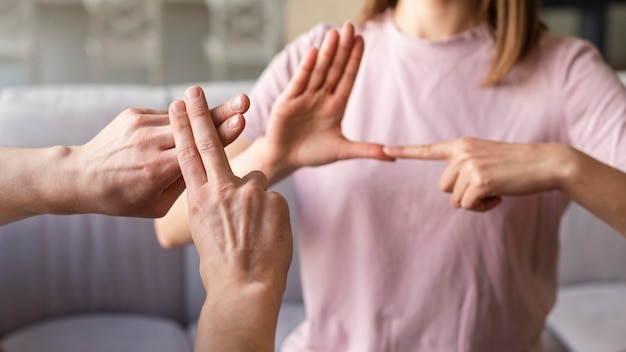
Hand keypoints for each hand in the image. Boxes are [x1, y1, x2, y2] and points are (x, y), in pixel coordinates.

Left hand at [74, 93, 248, 217]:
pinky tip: (187, 126)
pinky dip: (180, 121)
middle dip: (223, 112)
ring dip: (207, 113)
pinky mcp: (133, 114)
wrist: (82, 177)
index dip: (222, 134)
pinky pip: (167, 115)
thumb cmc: (124, 199)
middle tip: (245, 100)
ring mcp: (140, 125)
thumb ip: (185, 183)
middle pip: (195, 126)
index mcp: (157, 170)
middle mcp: (149, 143)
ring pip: (183, 117)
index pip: (198, 149)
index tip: (241, 121)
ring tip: (234, 105)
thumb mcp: (156, 205)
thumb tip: (212, 163)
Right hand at [170, 86, 291, 350]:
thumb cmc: (222, 268)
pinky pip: (272, 199)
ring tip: (255, 230)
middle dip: (200, 115)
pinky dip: (271, 214)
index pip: (187, 156)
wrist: (245, 289)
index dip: (182, 128)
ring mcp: (248, 192)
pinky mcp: (273, 198)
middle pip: (209, 144)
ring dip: (255, 200)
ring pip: (254, 179)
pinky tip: (268, 236)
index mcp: (199, 200)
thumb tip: (223, 193)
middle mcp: (221, 190)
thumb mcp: (206, 233)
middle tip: (193, 90)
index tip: (177, 104)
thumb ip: (212, 205)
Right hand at [262, 22, 391, 173]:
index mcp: (336, 105)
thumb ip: (366, 150)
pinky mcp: (287, 102)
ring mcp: (304, 97)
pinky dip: (306, 68)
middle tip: (350, 26)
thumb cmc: (313, 153)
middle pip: (335, 69)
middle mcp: (321, 97)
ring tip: (335, 33)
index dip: (355, 59)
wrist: (285, 159)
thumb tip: (392, 156)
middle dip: (343, 48)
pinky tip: (314, 52)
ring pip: (318, 71)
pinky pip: (299, 82)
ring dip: (327, 53)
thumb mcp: (343, 151)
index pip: (348, 77)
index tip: (362, 39)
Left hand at [384, 137, 572, 210]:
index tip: (384, 149)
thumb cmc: (515, 165)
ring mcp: (470, 166)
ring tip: (496, 188)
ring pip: (456, 200)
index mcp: (462, 145)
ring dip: (475, 201)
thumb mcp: (485, 159)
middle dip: (463, 193)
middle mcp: (462, 153)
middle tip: (488, 185)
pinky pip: (470, 206)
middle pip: (444, 187)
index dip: (405, 151)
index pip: (428, 150)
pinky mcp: (480, 182)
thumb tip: (452, 196)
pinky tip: (500, 195)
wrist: (544, 162)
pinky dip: (484, 207)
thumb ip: (464, 169)